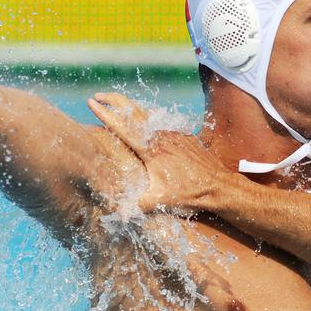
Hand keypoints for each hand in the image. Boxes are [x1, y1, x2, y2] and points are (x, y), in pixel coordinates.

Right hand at [88, 93, 225, 214]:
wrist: (219, 186)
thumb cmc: (189, 194)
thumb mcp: (160, 201)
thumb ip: (136, 205)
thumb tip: (118, 215)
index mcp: (151, 150)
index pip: (122, 128)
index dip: (105, 115)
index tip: (91, 103)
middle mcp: (160, 137)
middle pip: (133, 111)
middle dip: (114, 100)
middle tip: (98, 94)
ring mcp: (173, 134)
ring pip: (147, 115)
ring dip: (129, 107)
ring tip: (116, 103)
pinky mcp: (183, 136)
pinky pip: (161, 124)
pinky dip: (147, 119)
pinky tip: (143, 123)